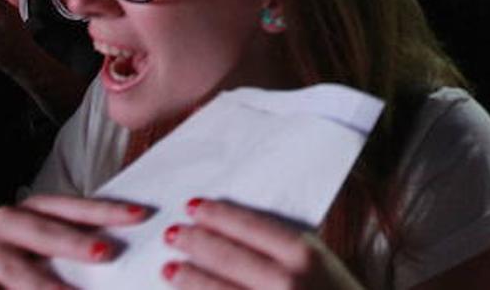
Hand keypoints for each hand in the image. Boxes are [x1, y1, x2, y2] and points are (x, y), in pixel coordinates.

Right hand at [0, 196, 148, 288]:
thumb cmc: (24, 287)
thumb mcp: (52, 270)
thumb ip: (80, 256)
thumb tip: (120, 251)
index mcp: (26, 217)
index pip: (65, 207)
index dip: (101, 209)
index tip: (139, 214)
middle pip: (38, 230)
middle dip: (72, 241)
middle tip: (104, 252)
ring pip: (14, 269)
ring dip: (46, 285)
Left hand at [162, 198, 361, 289]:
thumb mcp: (321, 261)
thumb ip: (284, 248)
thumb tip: (233, 231)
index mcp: (304, 254)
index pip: (250, 226)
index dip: (218, 216)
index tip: (195, 207)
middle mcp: (286, 281)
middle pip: (227, 256)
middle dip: (195, 243)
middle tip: (173, 233)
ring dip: (188, 278)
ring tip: (169, 268)